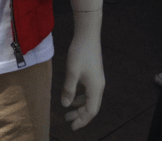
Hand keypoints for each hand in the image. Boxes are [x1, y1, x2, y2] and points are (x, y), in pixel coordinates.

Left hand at [61, 12, 104, 129]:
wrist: (88, 36)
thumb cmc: (80, 53)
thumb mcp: (72, 72)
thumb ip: (68, 89)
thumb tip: (65, 105)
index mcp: (95, 89)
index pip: (90, 111)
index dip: (81, 120)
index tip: (72, 127)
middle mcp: (99, 87)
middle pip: (90, 107)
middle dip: (79, 116)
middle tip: (67, 121)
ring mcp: (96, 81)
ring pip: (89, 100)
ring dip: (79, 106)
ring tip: (67, 112)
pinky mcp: (93, 75)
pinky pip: (87, 92)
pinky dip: (80, 97)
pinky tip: (71, 97)